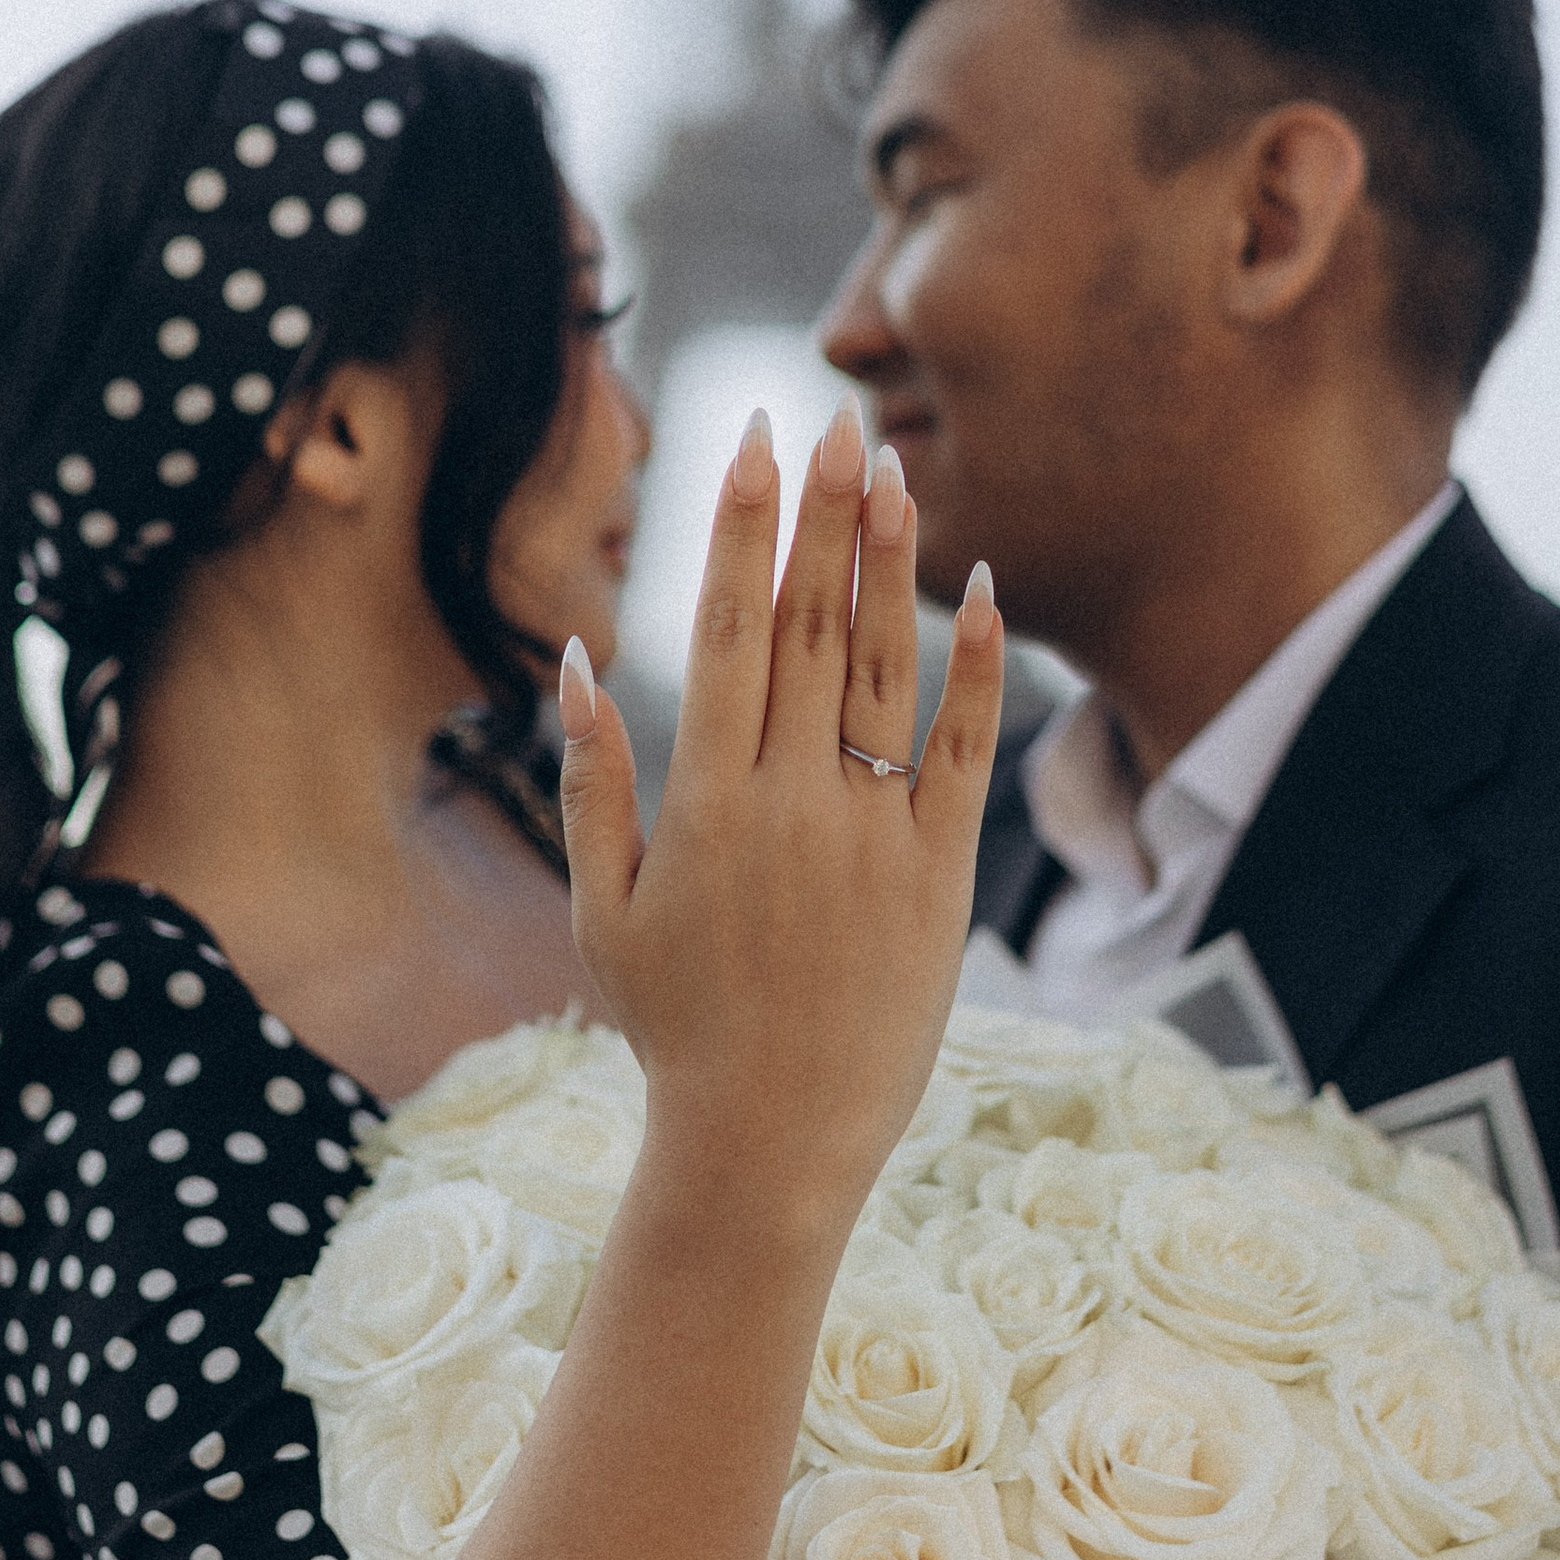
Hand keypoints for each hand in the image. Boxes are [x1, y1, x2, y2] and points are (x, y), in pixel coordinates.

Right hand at [560, 399, 1001, 1241]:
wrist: (770, 1144)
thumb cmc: (674, 1026)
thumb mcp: (602, 905)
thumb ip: (593, 776)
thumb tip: (578, 655)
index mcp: (707, 800)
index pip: (733, 625)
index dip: (747, 524)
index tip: (756, 438)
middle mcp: (794, 802)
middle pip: (815, 624)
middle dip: (823, 512)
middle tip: (834, 415)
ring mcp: (874, 835)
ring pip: (889, 668)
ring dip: (893, 561)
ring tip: (896, 468)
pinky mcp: (941, 875)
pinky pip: (962, 748)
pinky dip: (976, 664)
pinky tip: (981, 588)